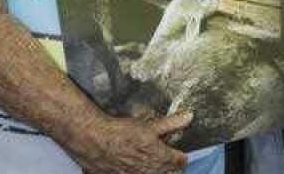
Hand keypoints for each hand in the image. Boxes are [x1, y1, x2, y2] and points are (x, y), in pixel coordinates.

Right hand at [74, 112, 190, 173]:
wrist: (95, 141)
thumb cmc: (121, 132)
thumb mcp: (150, 125)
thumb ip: (171, 123)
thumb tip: (188, 117)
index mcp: (161, 157)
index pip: (181, 162)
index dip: (179, 155)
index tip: (175, 151)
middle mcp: (152, 171)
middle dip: (170, 166)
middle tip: (164, 157)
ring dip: (156, 170)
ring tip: (148, 161)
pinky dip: (138, 172)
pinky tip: (133, 166)